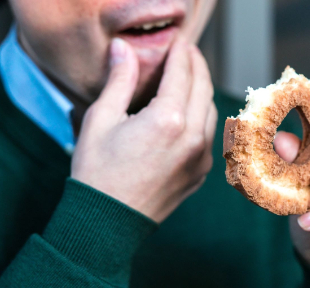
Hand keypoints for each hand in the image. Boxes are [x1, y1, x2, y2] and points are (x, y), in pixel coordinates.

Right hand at [71, 38, 216, 222]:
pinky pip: (209, 136)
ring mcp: (201, 158)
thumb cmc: (98, 172)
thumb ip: (119, 81)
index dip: (181, 53)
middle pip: (203, 88)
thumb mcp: (101, 120)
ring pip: (211, 112)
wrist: (108, 222)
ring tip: (190, 79)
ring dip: (202, 91)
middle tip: (188, 53)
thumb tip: (123, 50)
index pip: (182, 73)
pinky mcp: (201, 173)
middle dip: (197, 66)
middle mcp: (193, 138)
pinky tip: (190, 114)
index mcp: (168, 120)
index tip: (179, 42)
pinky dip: (203, 118)